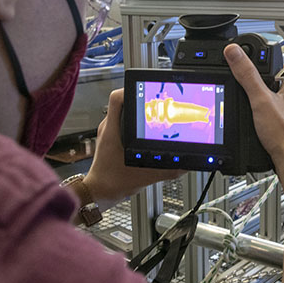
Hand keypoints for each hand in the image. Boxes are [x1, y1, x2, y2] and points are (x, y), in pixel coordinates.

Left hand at [84, 89, 184, 203]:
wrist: (99, 194)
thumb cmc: (112, 183)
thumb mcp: (145, 176)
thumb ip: (167, 170)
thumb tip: (185, 164)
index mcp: (112, 131)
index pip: (117, 98)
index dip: (131, 88)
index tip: (147, 89)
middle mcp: (109, 128)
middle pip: (123, 101)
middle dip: (142, 99)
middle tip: (156, 103)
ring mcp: (109, 133)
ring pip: (124, 112)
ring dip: (139, 112)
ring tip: (154, 115)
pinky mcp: (111, 139)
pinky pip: (123, 123)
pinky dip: (136, 124)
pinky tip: (147, 132)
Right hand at [224, 44, 283, 175]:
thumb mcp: (260, 99)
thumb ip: (247, 75)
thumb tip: (234, 51)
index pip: (276, 72)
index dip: (261, 73)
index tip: (249, 75)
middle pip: (274, 93)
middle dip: (261, 97)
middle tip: (250, 103)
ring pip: (276, 111)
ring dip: (264, 115)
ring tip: (257, 122)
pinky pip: (278, 127)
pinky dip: (269, 130)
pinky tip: (264, 135)